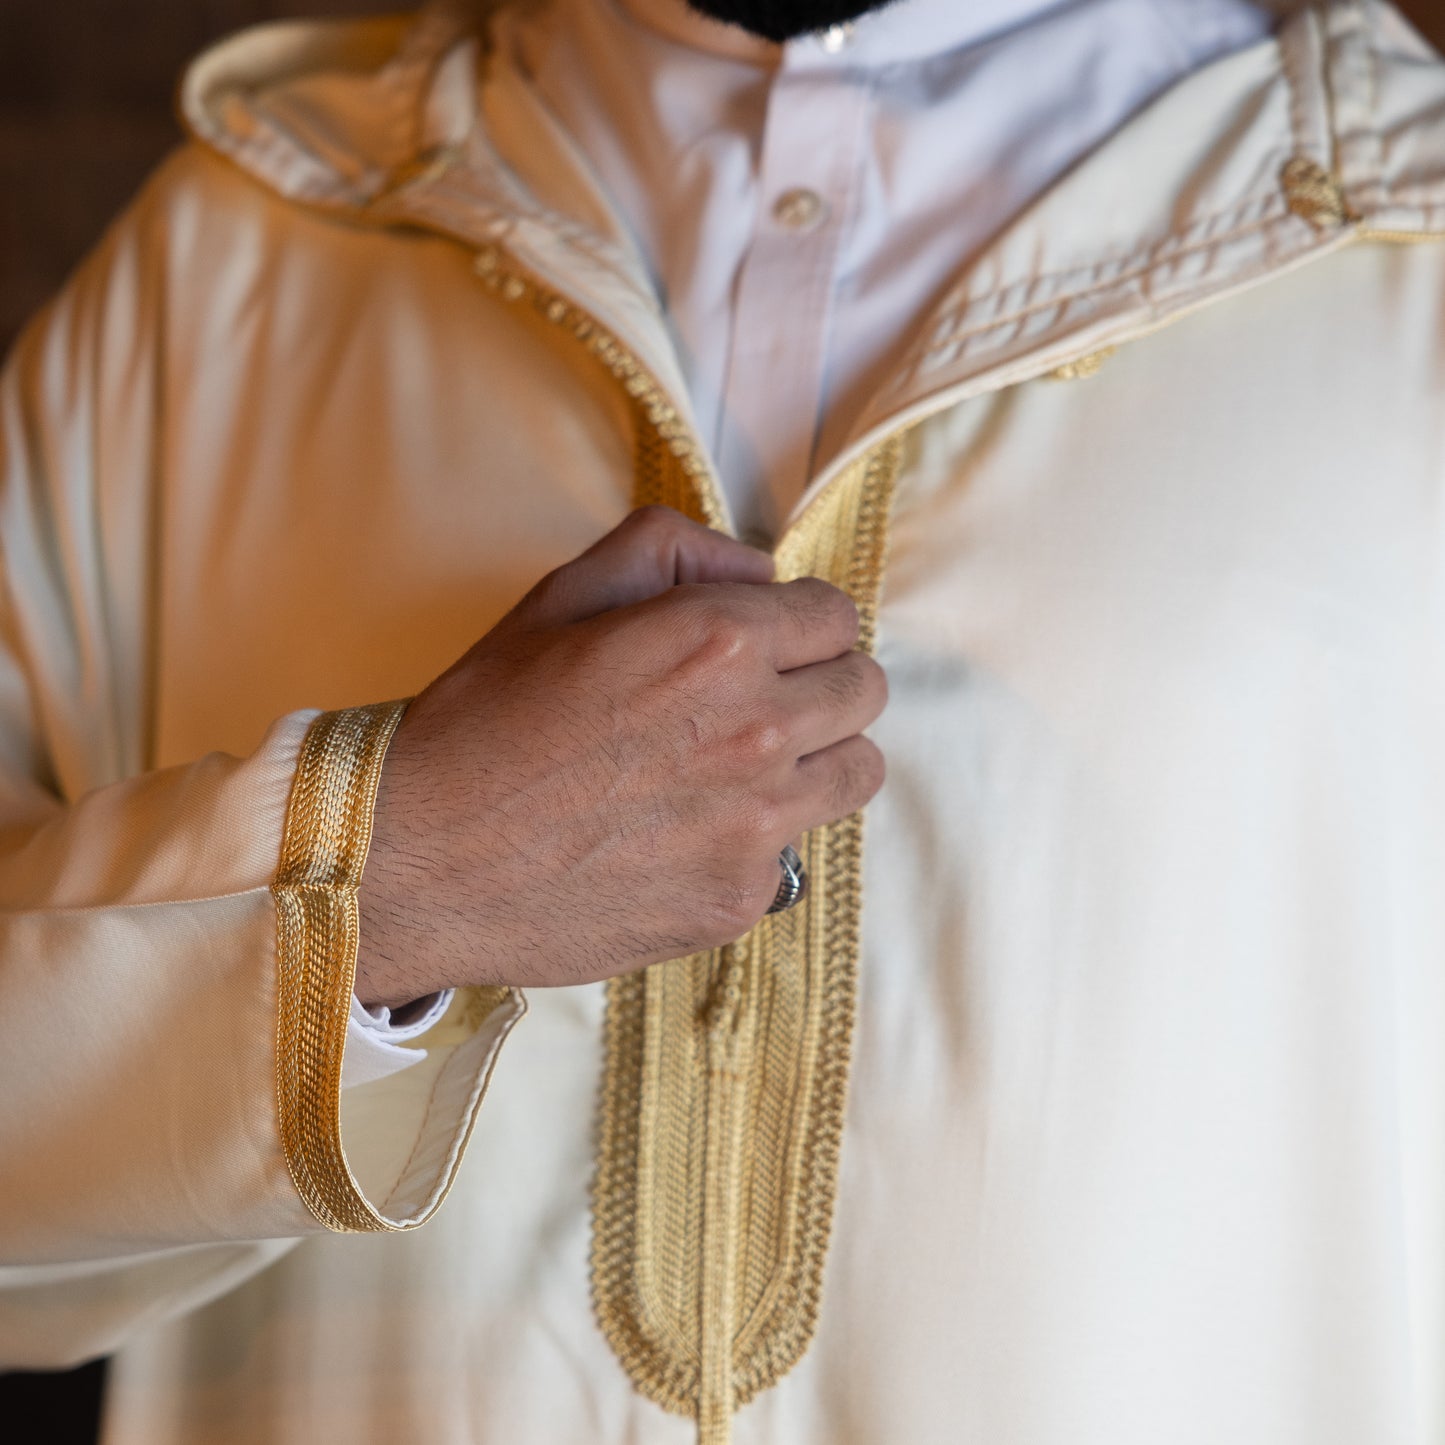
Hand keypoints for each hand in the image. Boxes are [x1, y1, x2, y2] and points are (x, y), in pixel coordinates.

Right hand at [355, 507, 887, 1006]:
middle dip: (818, 682)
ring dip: (813, 760)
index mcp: (723, 644)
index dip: (798, 622)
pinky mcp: (738, 900)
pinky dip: (757, 840)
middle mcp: (760, 734)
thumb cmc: (484, 718)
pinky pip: (794, 854)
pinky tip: (682, 835)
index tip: (766, 641)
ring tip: (736, 768)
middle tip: (754, 701)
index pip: (837, 615)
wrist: (418, 857)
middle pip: (864, 691)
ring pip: (855, 774)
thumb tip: (757, 572)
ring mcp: (756, 828)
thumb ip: (675, 550)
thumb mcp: (563, 593)